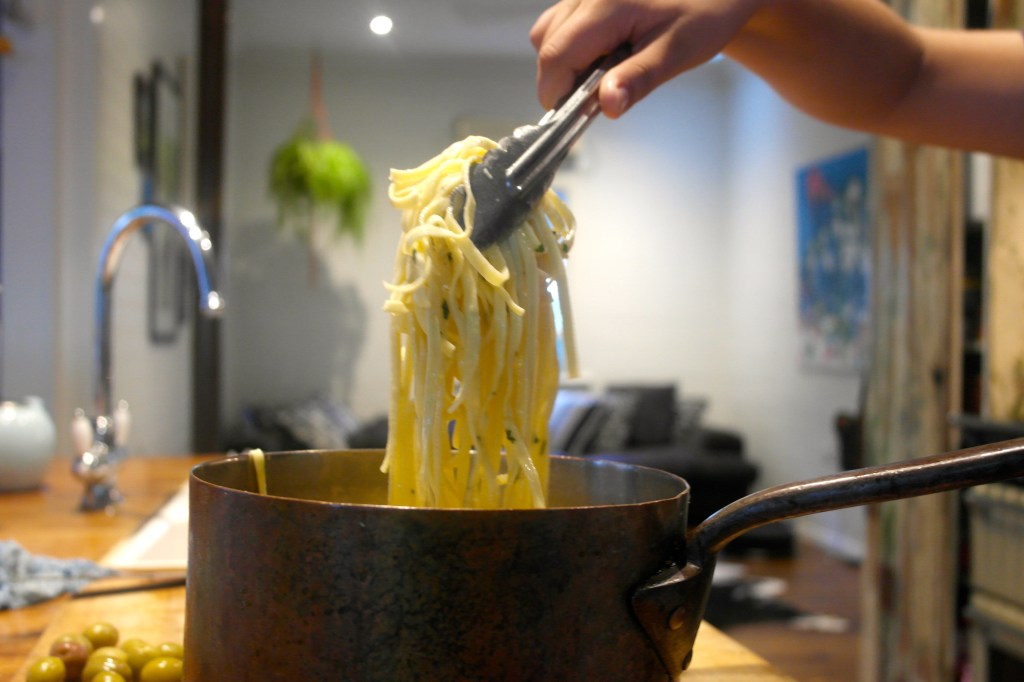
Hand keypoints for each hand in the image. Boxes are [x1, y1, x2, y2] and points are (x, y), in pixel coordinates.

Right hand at [530, 0, 765, 116]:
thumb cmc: (704, 13)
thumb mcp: (677, 52)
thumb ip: (638, 79)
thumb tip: (606, 105)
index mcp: (608, 5)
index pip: (556, 55)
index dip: (556, 92)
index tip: (572, 117)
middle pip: (546, 44)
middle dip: (561, 80)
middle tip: (597, 96)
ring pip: (548, 32)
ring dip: (565, 61)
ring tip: (603, 71)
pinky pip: (561, 21)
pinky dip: (572, 44)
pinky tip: (602, 53)